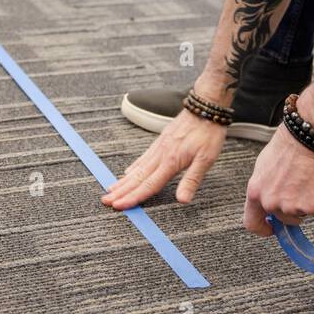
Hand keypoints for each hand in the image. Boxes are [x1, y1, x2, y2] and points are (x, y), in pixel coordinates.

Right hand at [101, 108, 227, 209]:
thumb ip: (192, 179)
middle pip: (137, 178)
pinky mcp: (160, 141)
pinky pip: (142, 158)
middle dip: (120, 191)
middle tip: (105, 200)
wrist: (205, 107)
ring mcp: (159, 147)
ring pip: (137, 168)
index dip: (133, 197)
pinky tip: (128, 172)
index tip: (118, 206)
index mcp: (170, 162)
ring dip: (123, 181)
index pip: (148, 185)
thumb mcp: (206, 159)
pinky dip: (133, 168)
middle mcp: (160, 155)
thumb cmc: (208, 133)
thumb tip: (182, 200)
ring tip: (110, 189)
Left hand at [243, 123, 313, 236]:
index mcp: (255, 192)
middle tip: (300, 189)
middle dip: (292, 208)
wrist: (310, 136)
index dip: (263, 228)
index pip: (252, 222)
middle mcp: (271, 203)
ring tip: (309, 179)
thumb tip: (268, 196)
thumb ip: (265, 186)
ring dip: (307, 202)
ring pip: (302, 214)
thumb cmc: (290, 144)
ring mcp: (293, 207)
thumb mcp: (265, 166)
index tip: (271, 229)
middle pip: (283, 218)